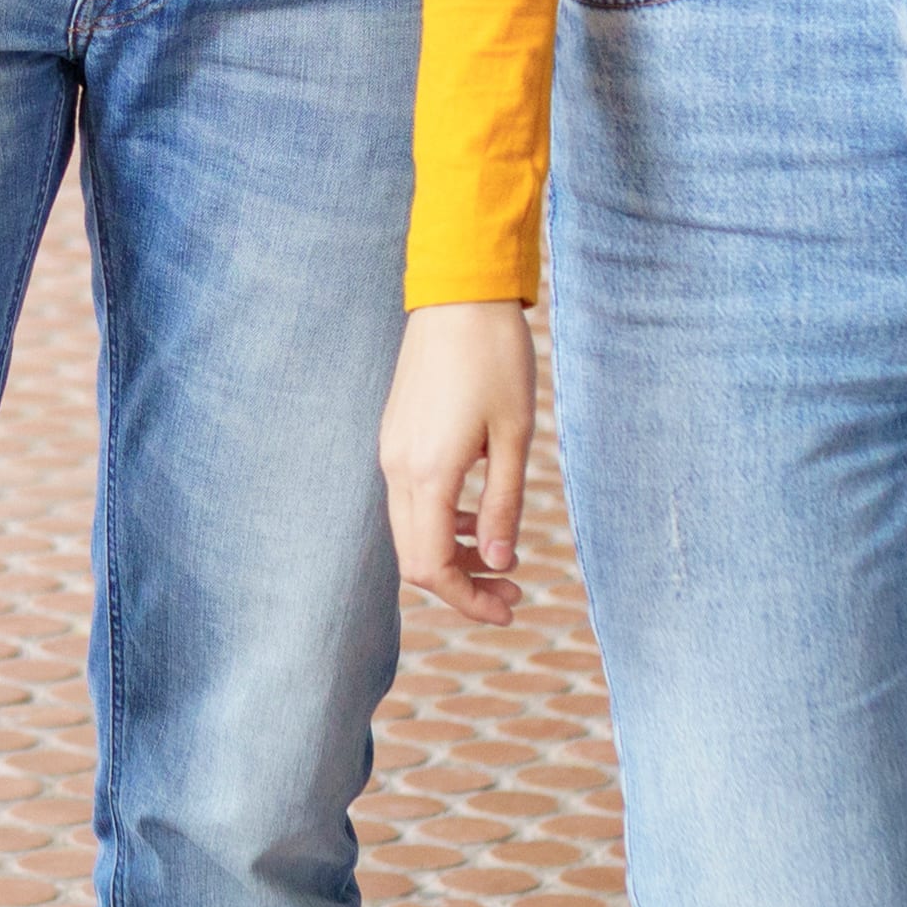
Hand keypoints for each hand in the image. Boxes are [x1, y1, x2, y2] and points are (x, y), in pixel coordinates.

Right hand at [381, 303, 544, 623]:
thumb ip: (506, 505)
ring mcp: (391, 451)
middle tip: (511, 593)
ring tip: (502, 559)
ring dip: (452, 555)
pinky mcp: (396, 436)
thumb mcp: (515, 437)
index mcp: (429, 473)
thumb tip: (502, 564)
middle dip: (461, 586)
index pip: (433, 566)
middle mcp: (399, 468)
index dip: (468, 600)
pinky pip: (410, 500)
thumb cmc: (496, 359)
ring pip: (410, 531)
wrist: (458, 296)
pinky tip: (479, 518)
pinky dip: (442, 523)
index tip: (509, 610)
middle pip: (415, 558)